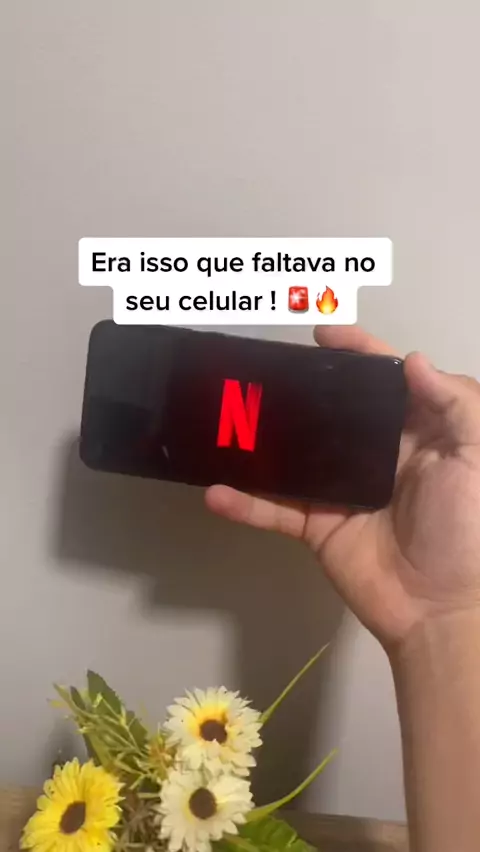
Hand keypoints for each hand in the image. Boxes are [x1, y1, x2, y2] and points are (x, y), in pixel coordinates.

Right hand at [205, 326, 479, 651]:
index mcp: (415, 436)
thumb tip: (412, 360)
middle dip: (301, 389)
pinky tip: (217, 491)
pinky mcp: (317, 527)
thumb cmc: (466, 530)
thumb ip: (456, 403)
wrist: (440, 609)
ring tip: (227, 417)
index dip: (358, 353)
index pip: (384, 383)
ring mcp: (341, 492)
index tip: (325, 335)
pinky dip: (246, 504)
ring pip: (294, 457)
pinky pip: (276, 511)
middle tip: (265, 371)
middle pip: (332, 413)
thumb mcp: (476, 458)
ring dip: (261, 441)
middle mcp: (375, 457)